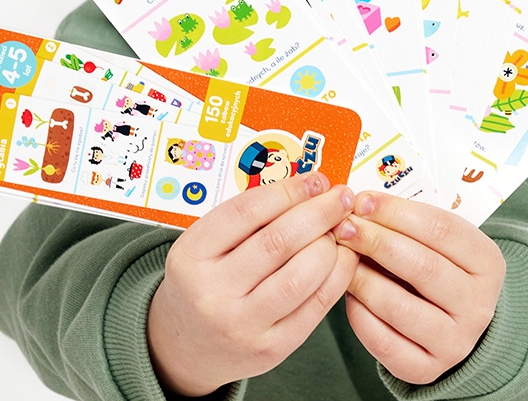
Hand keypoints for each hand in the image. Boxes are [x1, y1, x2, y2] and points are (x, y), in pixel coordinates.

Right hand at [147, 172, 358, 396]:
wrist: (184, 347)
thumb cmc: (201, 283)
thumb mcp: (203, 245)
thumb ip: (245, 219)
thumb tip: (306, 188)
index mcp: (192, 255)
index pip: (248, 211)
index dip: (289, 191)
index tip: (316, 180)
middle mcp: (214, 292)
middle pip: (279, 241)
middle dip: (319, 213)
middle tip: (341, 198)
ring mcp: (243, 324)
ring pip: (301, 276)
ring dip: (330, 245)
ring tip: (339, 229)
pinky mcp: (272, 348)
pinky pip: (314, 307)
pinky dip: (337, 277)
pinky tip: (343, 258)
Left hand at [335, 192, 504, 384]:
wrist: (450, 320)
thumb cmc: (435, 264)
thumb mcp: (435, 238)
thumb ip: (405, 220)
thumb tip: (359, 203)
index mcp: (486, 262)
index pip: (440, 229)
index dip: (396, 212)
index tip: (362, 200)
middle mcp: (478, 306)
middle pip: (422, 267)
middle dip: (376, 241)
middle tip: (344, 227)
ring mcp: (455, 342)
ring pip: (400, 307)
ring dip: (362, 277)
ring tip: (343, 258)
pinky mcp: (427, 369)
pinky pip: (384, 342)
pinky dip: (358, 313)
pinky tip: (348, 292)